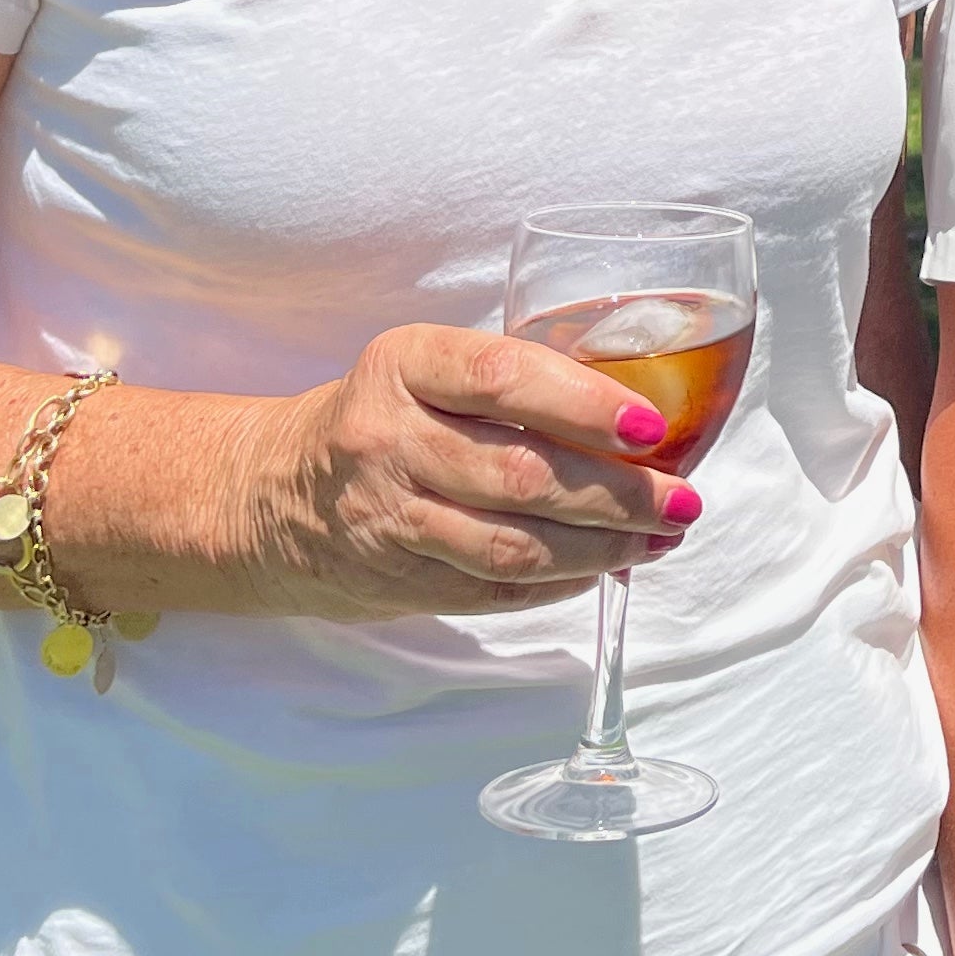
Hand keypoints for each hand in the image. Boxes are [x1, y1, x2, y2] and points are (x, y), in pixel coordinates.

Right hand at [218, 323, 699, 619]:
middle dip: (618, 494)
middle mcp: (386, 439)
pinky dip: (561, 583)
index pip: (502, 378)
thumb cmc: (384, 414)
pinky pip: (494, 591)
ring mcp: (386, 517)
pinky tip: (607, 567)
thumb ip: (513, 379)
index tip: (651, 425)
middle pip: (520, 475)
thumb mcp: (427, 368)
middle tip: (683, 499)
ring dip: (602, 549)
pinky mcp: (394, 579)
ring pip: (512, 546)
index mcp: (403, 364)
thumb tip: (643, 413)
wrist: (271, 491)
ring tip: (662, 538)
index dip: (583, 404)